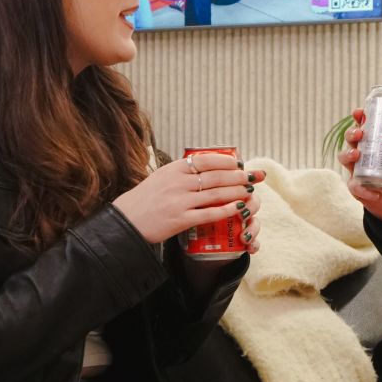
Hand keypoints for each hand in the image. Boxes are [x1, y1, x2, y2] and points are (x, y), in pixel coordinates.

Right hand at [114, 153, 264, 249]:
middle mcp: (178, 182)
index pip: (205, 160)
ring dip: (237, 191)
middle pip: (216, 176)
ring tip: (251, 191)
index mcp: (173, 169)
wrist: (125, 222)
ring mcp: (179, 201)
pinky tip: (239, 208)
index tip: (239, 162)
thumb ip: (180, 173)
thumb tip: (202, 167)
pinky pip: (209, 213)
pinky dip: (227, 210)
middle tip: (255, 176)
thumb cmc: (144, 200)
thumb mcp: (159, 178)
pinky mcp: (180, 219)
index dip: (226, 160)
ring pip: (216, 193)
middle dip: (239, 175)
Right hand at [340, 108, 381, 224]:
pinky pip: (355, 187)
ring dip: (348, 154)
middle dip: (351, 134)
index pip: (364, 128)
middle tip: (360, 133)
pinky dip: (365, 190)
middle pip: (350, 140)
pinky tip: (376, 193)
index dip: (358, 118)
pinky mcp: (359, 190)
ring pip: (345, 159)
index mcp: (375, 145)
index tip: (359, 112)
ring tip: (358, 155)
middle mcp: (364, 156)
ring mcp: (359, 172)